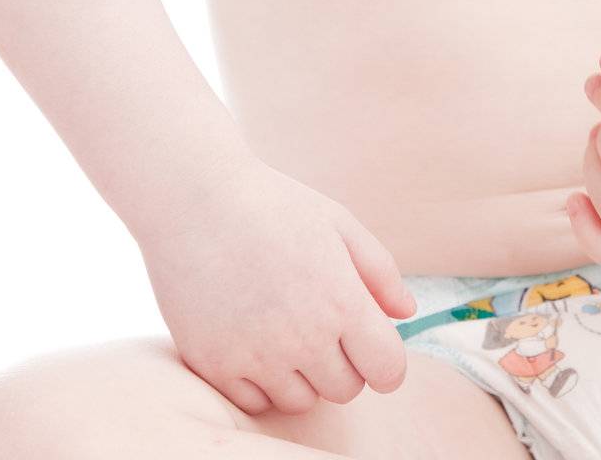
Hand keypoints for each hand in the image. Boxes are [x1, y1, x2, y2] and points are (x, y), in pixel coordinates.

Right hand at [137, 159, 415, 418]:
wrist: (194, 198)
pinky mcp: (215, 365)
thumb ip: (380, 271)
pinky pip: (254, 403)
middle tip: (319, 322)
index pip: (388, 371)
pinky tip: (253, 340)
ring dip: (301, 375)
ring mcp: (256, 356)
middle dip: (343, 362)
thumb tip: (405, 314)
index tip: (370, 344)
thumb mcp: (338, 222)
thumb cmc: (272, 204)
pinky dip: (260, 381)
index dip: (385, 361)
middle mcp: (303, 338)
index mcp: (341, 301)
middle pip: (346, 390)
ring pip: (301, 401)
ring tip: (283, 327)